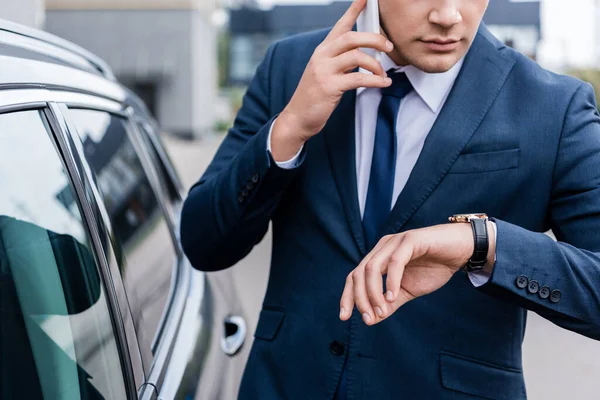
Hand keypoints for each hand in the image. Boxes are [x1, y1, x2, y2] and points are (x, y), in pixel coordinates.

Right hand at [271, 0, 393, 160]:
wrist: (297, 118)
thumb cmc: (314, 97)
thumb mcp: (324, 73)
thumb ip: (340, 61)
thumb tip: (365, 55)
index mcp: (322, 51)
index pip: (340, 25)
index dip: (354, 10)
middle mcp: (322, 56)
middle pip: (352, 37)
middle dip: (375, 39)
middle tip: (389, 46)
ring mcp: (324, 71)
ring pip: (357, 56)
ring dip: (376, 64)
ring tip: (383, 74)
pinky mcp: (329, 86)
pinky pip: (359, 78)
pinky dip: (375, 81)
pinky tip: (382, 83)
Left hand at [339, 222, 495, 325]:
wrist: (460, 250)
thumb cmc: (434, 267)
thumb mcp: (408, 290)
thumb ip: (389, 303)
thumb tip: (371, 319)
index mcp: (379, 257)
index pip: (354, 277)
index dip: (348, 296)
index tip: (344, 317)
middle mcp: (382, 248)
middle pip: (359, 273)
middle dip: (360, 298)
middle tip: (369, 318)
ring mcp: (395, 242)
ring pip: (372, 267)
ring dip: (374, 293)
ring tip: (382, 311)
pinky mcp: (410, 240)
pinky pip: (395, 261)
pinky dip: (391, 280)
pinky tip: (393, 296)